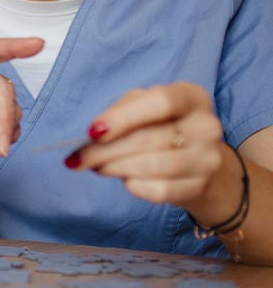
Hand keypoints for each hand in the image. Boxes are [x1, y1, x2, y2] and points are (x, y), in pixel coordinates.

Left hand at [70, 83, 235, 220]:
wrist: (200, 164)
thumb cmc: (162, 127)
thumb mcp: (143, 107)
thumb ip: (120, 112)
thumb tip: (93, 134)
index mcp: (191, 97)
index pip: (161, 102)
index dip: (123, 117)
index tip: (92, 132)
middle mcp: (206, 127)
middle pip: (149, 138)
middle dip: (105, 150)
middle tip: (80, 158)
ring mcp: (208, 159)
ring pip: (153, 166)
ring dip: (115, 168)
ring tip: (98, 167)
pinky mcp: (200, 187)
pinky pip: (159, 190)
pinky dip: (134, 186)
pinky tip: (126, 180)